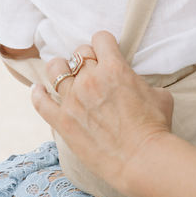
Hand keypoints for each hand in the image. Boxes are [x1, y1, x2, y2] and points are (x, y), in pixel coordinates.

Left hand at [31, 32, 173, 196]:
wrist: (142, 158)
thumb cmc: (155, 126)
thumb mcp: (158, 93)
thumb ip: (140, 81)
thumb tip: (134, 84)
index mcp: (115, 68)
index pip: (100, 38)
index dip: (104, 43)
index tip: (106, 52)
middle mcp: (91, 79)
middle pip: (79, 53)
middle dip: (86, 58)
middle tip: (92, 70)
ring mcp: (73, 100)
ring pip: (55, 69)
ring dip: (60, 69)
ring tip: (65, 76)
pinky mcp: (62, 122)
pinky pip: (41, 102)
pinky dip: (38, 94)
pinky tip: (38, 90)